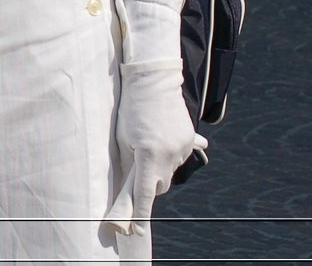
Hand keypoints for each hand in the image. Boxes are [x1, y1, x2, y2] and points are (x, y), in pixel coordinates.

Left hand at [104, 59, 198, 235]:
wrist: (154, 81)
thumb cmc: (131, 109)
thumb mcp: (123, 138)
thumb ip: (129, 164)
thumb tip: (134, 186)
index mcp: (147, 154)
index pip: (143, 192)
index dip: (139, 213)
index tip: (135, 229)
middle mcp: (168, 154)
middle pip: (159, 185)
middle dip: (147, 185)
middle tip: (136, 168)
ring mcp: (181, 148)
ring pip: (169, 171)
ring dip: (158, 167)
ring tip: (147, 143)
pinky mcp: (188, 140)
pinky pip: (179, 155)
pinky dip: (169, 154)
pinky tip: (162, 138)